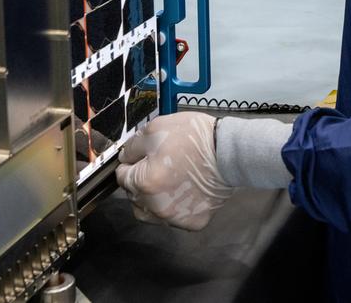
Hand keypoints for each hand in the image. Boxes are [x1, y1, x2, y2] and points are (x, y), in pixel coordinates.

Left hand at [116, 112, 232, 230]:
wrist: (229, 152)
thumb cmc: (194, 138)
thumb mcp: (155, 129)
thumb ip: (132, 146)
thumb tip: (125, 159)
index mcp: (144, 183)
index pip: (122, 177)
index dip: (131, 164)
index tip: (142, 158)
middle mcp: (157, 206)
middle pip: (134, 197)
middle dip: (140, 182)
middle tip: (158, 166)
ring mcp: (175, 217)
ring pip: (151, 212)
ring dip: (153, 199)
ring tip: (169, 181)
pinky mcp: (192, 222)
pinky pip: (174, 218)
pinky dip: (175, 207)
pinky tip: (184, 190)